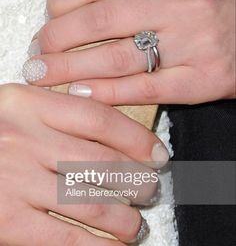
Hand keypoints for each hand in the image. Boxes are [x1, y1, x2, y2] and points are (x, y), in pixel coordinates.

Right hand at [0, 84, 165, 244]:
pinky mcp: (7, 221)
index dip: (137, 138)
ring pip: (92, 203)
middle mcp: (26, 140)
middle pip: (103, 163)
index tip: (157, 153)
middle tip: (151, 189)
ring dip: (125, 218)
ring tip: (136, 223)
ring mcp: (16, 181)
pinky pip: (65, 237)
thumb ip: (58, 112)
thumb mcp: (17, 107)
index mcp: (30, 105)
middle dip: (138, 181)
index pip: (100, 119)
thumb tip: (109, 130)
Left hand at [24, 0, 234, 103]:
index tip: (46, 15)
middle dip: (57, 39)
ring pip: (116, 57)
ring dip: (71, 69)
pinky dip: (107, 92)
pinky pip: (143, 87)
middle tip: (38, 52)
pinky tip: (81, 94)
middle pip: (99, 22)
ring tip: (45, 74)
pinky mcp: (200, 80)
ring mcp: (191, 45)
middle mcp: (179, 5)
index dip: (62, 0)